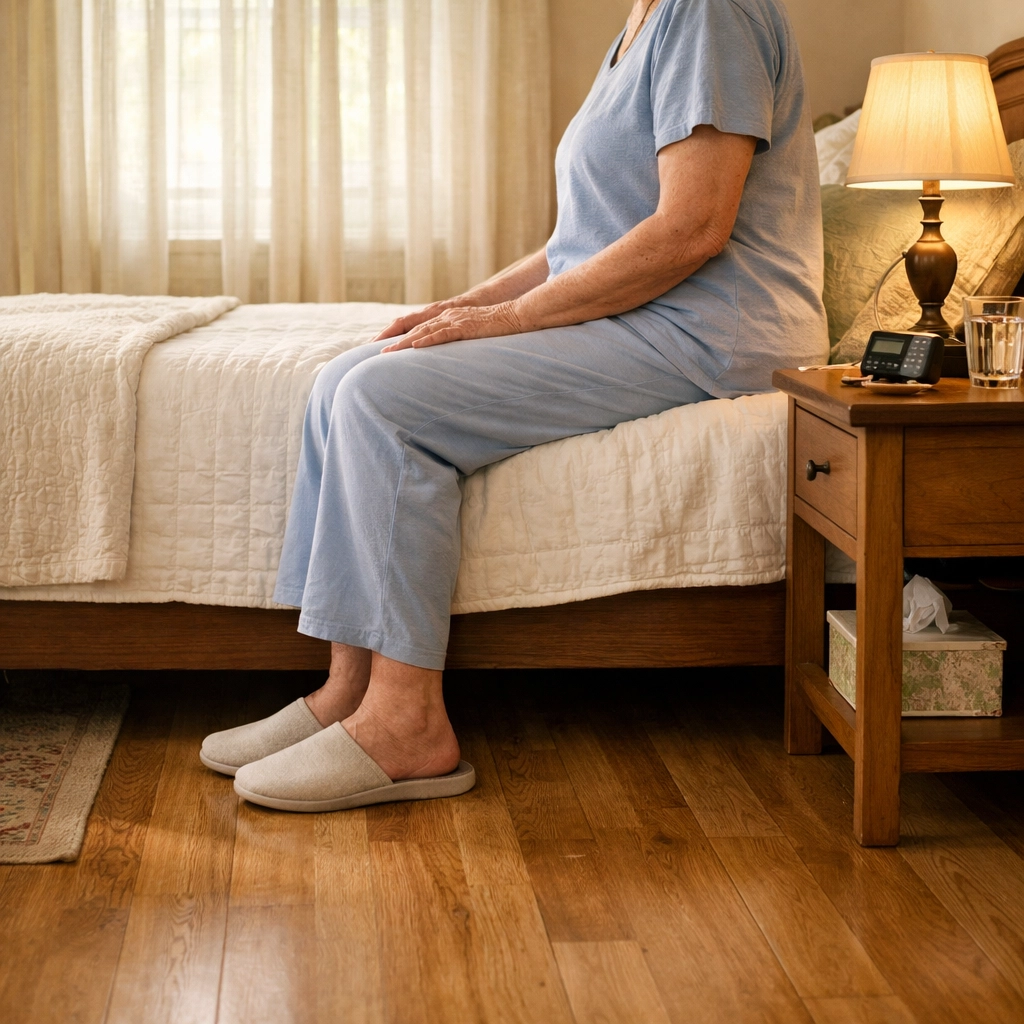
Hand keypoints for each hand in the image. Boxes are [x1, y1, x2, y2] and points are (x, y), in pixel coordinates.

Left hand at [379, 302, 524, 352]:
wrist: (517, 315)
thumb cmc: (498, 326)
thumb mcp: (473, 333)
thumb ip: (459, 340)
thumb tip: (449, 356)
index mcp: (447, 317)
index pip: (417, 325)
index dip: (398, 334)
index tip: (381, 345)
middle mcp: (447, 316)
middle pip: (414, 327)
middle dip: (392, 338)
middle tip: (373, 349)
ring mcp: (455, 320)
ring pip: (423, 331)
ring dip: (404, 343)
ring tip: (386, 353)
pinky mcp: (465, 327)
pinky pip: (442, 334)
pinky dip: (427, 340)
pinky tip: (415, 347)